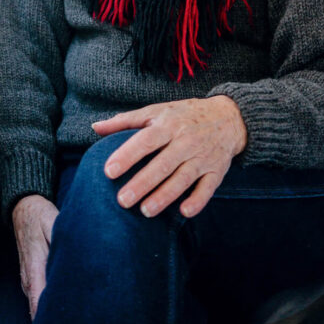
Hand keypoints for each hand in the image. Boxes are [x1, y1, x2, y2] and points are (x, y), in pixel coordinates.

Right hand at [12, 194, 58, 318]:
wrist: (24, 208)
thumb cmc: (40, 215)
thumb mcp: (54, 222)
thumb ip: (64, 241)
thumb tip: (78, 258)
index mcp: (34, 266)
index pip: (38, 302)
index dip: (49, 320)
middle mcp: (28, 278)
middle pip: (38, 310)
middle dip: (54, 322)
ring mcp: (27, 280)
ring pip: (38, 305)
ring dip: (52, 313)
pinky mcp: (30, 278)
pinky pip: (39, 297)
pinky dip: (49, 304)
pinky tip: (65, 308)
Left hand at [92, 95, 246, 218]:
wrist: (228, 117)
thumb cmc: (184, 115)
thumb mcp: (156, 111)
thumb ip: (125, 120)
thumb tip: (95, 127)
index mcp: (168, 125)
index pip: (145, 141)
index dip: (127, 155)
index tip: (109, 171)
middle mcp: (185, 141)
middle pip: (162, 165)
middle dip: (142, 183)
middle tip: (122, 200)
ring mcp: (202, 157)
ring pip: (182, 179)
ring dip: (165, 196)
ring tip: (145, 211)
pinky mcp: (217, 171)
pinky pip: (207, 188)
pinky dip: (197, 201)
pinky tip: (183, 212)